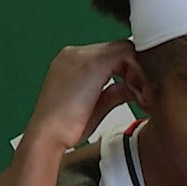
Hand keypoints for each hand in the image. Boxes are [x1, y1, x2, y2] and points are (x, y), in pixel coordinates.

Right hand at [24, 40, 138, 150]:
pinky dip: (136, 71)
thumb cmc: (66, 128)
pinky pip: (125, 54)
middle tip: (138, 91)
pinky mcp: (92, 64)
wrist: (48, 136)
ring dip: (135, 70)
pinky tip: (134, 91)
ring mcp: (81, 56)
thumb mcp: (95, 106)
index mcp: (71, 62)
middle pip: (118, 49)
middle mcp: (74, 54)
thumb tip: (127, 88)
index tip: (134, 90)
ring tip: (136, 93)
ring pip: (123, 49)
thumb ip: (113, 92)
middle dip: (133, 68)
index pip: (111, 54)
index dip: (127, 69)